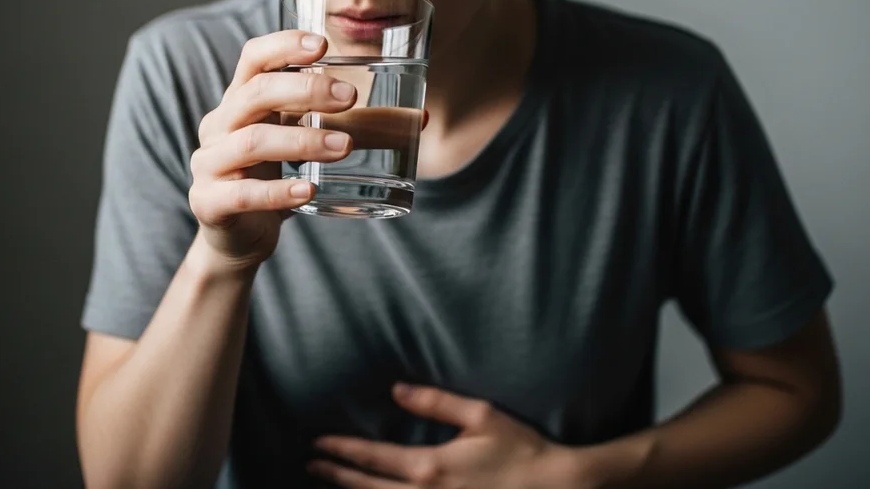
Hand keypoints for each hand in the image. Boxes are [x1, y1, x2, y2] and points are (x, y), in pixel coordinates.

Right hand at [188, 30, 356, 265]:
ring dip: (302, 141)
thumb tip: (422, 118)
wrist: (237, 238)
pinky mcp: (210, 203)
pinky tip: (307, 191)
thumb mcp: (311, 145)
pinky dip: (277, 191)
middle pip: (255, 93)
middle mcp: (220, 125)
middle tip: (351, 97)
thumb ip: (360, 128)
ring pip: (252, 142)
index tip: (322, 44)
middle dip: (304, 90)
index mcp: (241, 100)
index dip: (283, 45)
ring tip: (344, 147)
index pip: (254, 58)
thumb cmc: (276, 177)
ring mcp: (210, 164)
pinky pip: (243, 193)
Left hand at [308, 383, 569, 488]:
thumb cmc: (522, 450)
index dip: (342, 450)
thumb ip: (435, 402)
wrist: (558, 488)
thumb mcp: (481, 416)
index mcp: (431, 466)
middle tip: (312, 465)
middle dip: (336, 476)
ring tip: (332, 485)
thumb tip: (396, 390)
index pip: (373, 458)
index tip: (318, 443)